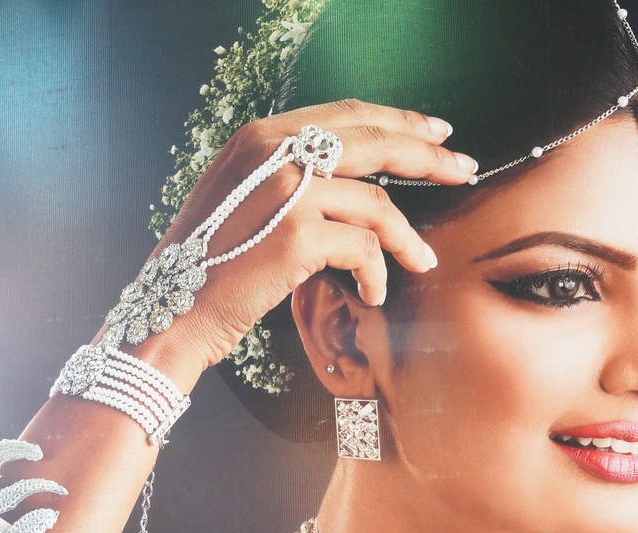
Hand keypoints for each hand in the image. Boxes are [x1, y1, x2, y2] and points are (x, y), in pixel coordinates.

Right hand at [130, 100, 476, 376]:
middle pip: (376, 142)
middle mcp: (276, 153)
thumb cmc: (207, 267)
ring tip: (424, 262)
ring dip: (408, 240)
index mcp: (262, 137)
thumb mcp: (241, 201)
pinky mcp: (299, 237)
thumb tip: (347, 184)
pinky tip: (373, 295)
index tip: (436, 132)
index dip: (398, 121)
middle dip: (429, 156)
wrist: (173, 310)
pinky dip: (377, 275)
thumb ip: (287, 180)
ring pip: (379, 205)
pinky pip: (365, 250)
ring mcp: (289, 192)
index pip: (347, 116)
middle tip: (464, 171)